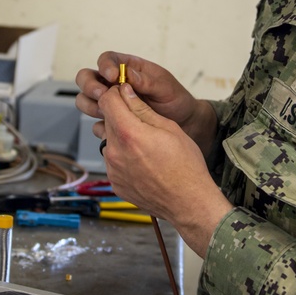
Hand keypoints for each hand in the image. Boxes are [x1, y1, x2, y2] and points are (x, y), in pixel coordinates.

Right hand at [74, 52, 217, 152]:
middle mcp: (115, 85)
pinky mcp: (112, 123)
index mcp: (128, 68)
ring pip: (86, 100)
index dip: (105, 66)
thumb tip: (128, 74)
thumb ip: (147, 80)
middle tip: (101, 94)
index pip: (107, 60)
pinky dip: (100, 126)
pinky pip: (97, 124)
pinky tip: (112, 129)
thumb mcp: (166, 86)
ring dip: (91, 105)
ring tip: (105, 112)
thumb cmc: (176, 100)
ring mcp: (111, 104)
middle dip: (90, 85)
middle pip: (87, 78)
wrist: (184, 125)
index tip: (112, 76)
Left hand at [98, 83, 232, 257]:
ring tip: (146, 148)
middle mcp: (114, 151)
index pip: (106, 100)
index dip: (117, 94)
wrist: (188, 202)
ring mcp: (112, 170)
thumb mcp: (169, 127)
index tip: (127, 96)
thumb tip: (126, 92)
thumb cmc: (185, 165)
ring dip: (122, 139)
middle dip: (121, 117)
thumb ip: (142, 108)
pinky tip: (144, 164)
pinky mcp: (114, 183)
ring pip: (110, 142)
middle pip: (107, 121)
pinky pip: (114, 162)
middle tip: (144, 124)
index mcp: (128, 133)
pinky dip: (124, 158)